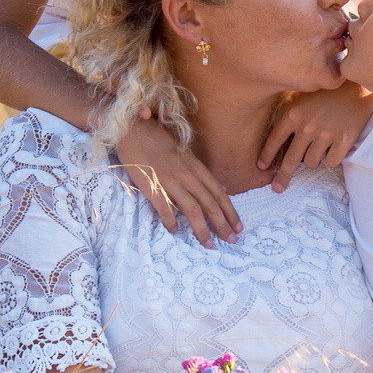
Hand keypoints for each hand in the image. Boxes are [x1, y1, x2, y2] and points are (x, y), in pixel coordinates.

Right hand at [117, 111, 239, 244]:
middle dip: (223, 224)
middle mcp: (187, 175)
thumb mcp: (187, 154)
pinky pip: (165, 208)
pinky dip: (171, 221)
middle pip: (210, 204)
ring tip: (209, 244)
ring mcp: (170, 181)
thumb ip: (203, 173)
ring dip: (202, 229)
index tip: (238, 227)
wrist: (133, 129)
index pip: (219, 194)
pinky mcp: (152, 186)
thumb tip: (222, 188)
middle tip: (232, 240)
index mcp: (196, 168)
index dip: (230, 212)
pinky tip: (175, 230)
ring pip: (192, 209)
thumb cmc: (159, 141)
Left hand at [257, 83, 372, 191]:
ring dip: (314, 159)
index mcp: (293, 114)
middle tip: (278, 188)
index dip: (267, 156)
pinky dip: (332, 157)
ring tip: (321, 145)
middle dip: (283, 176)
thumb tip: (282, 144)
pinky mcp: (344, 139)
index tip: (262, 167)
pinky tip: (335, 145)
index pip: (274, 140)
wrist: (358, 84)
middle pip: (291, 160)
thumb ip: (292, 117)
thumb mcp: (303, 97)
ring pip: (311, 162)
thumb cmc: (328, 89)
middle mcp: (307, 126)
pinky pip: (331, 161)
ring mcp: (326, 134)